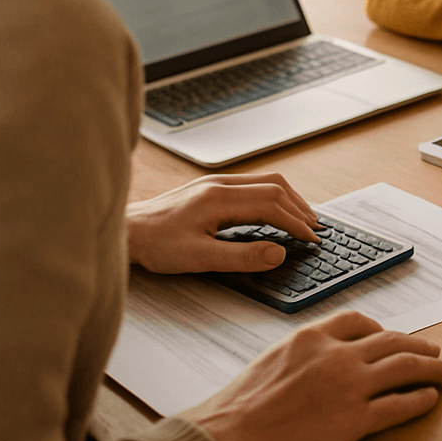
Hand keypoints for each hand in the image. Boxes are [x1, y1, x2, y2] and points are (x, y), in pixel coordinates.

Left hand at [126, 173, 320, 273]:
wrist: (125, 231)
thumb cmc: (156, 246)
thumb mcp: (199, 259)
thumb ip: (242, 257)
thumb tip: (279, 253)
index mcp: (219, 198)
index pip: (272, 205)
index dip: (295, 223)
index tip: (311, 239)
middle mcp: (220, 183)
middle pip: (275, 187)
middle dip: (299, 208)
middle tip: (315, 229)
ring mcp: (216, 182)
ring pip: (266, 181)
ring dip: (289, 199)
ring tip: (304, 218)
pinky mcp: (211, 186)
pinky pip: (253, 184)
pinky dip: (274, 196)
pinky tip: (276, 209)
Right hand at [180, 310, 441, 440]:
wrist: (234, 435)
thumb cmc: (244, 403)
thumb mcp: (275, 356)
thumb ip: (305, 350)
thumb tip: (322, 352)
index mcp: (315, 336)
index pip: (358, 321)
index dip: (381, 328)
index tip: (390, 335)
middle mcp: (337, 356)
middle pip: (391, 341)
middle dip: (417, 344)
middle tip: (433, 348)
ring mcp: (350, 387)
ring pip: (404, 367)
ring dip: (430, 367)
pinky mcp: (356, 420)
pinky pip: (398, 406)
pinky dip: (419, 400)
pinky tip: (430, 398)